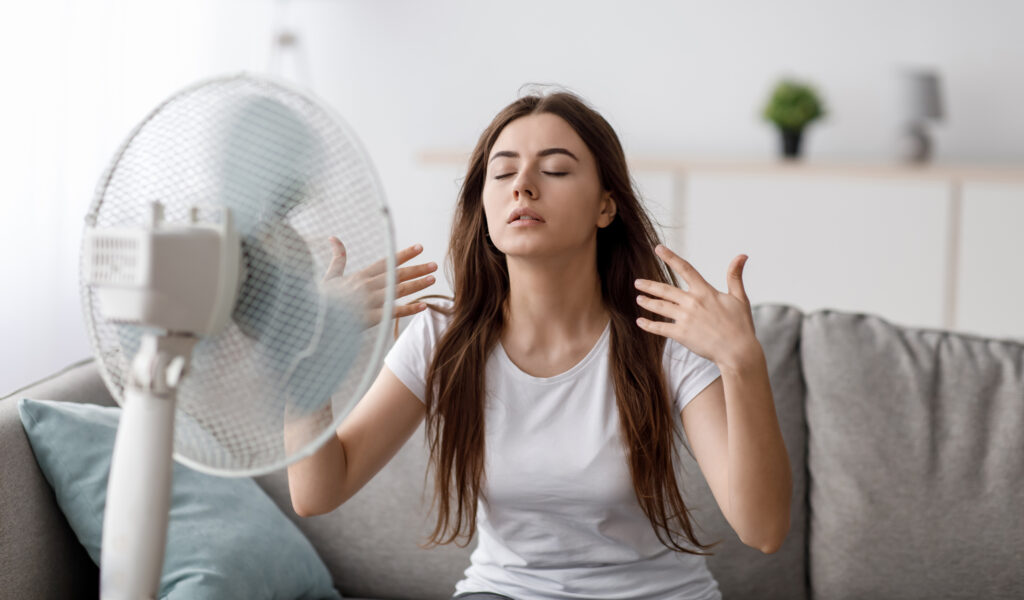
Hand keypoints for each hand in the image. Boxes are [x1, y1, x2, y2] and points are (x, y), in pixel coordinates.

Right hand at [321, 236, 437, 326]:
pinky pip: (393, 312)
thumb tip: (334, 237)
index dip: (404, 254)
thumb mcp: (329, 276)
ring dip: (418, 284)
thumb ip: (338, 258)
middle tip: (434, 265)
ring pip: (398, 290)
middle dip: (417, 269)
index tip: (420, 248)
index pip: (387, 262)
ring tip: (433, 279)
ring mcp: (369, 301)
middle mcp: (366, 286)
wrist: (311, 318)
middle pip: (397, 274)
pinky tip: (423, 305)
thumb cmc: (320, 299)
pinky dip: (409, 309)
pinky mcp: (369, 318)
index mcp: (359, 276)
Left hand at [634, 244, 758, 368]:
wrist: (738, 351)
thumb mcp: (739, 298)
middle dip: (649, 286)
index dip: (670, 257)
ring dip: (647, 302)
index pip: (685, 268)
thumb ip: (735, 276)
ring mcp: (685, 318)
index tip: (658, 248)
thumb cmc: (741, 325)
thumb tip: (742, 255)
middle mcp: (692, 302)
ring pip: (660, 307)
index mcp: (705, 291)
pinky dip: (648, 325)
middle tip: (637, 283)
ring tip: (638, 299)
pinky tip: (640, 322)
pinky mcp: (681, 334)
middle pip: (665, 290)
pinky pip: (660, 328)